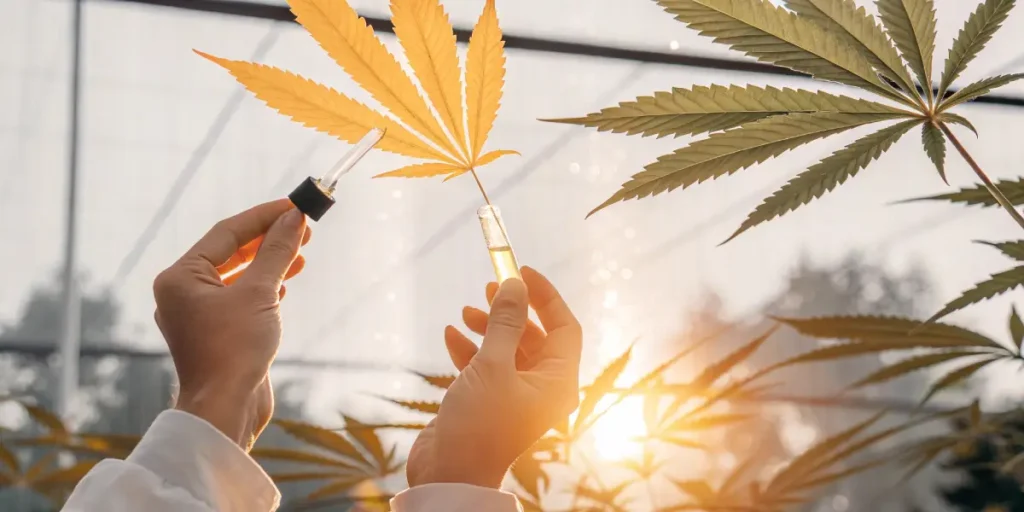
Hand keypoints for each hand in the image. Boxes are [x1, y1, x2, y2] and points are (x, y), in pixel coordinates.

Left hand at [153, 199, 309, 449]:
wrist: (225, 409)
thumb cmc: (234, 350)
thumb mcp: (260, 293)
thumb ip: (276, 252)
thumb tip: (294, 218)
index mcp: (180, 277)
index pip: (226, 233)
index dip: (264, 217)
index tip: (295, 206)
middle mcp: (182, 293)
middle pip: (230, 253)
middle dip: (269, 241)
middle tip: (304, 228)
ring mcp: (198, 316)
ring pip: (237, 278)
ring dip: (270, 265)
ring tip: (301, 255)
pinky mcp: (215, 335)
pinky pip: (239, 301)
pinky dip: (263, 289)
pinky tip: (285, 286)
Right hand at [407, 266, 581, 488]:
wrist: (448, 475)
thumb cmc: (478, 425)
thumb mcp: (492, 365)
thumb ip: (505, 322)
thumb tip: (515, 285)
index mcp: (558, 382)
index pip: (565, 327)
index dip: (545, 296)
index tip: (521, 271)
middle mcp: (542, 389)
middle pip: (535, 335)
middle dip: (511, 310)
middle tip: (489, 287)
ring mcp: (515, 396)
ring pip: (508, 348)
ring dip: (487, 327)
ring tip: (465, 312)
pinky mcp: (489, 402)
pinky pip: (486, 366)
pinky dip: (470, 348)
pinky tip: (450, 335)